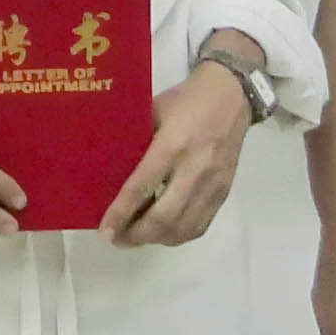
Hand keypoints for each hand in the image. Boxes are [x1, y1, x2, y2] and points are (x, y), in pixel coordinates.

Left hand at [99, 75, 254, 249]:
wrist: (232, 95)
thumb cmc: (185, 100)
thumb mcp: (153, 111)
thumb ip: (135, 141)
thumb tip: (106, 168)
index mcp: (172, 144)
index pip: (141, 187)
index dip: (120, 214)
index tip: (103, 231)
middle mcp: (194, 169)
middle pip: (164, 218)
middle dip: (136, 235)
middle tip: (116, 238)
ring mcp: (213, 183)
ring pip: (183, 228)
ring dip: (156, 239)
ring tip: (135, 237)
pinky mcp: (224, 191)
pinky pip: (201, 225)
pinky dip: (178, 236)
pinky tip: (162, 233)